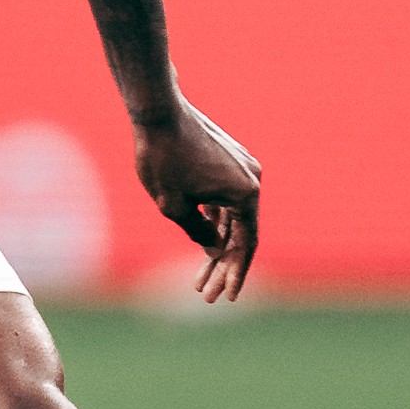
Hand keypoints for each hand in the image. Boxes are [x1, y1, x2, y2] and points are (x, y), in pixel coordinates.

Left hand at [134, 99, 258, 302]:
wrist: (157, 112)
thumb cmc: (162, 160)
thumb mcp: (174, 207)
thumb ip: (199, 232)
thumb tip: (215, 249)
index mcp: (245, 193)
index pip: (245, 244)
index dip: (235, 273)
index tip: (226, 296)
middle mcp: (251, 179)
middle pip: (240, 233)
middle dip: (222, 266)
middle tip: (206, 295)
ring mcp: (242, 167)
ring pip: (232, 217)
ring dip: (217, 245)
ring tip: (199, 279)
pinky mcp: (229, 160)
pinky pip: (226, 199)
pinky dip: (215, 220)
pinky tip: (202, 243)